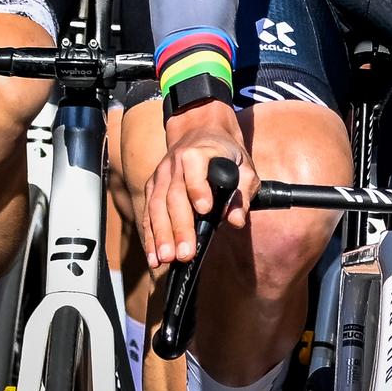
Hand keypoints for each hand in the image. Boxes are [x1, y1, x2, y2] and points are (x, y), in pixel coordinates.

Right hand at [143, 101, 251, 268]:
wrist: (200, 131)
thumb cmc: (225, 152)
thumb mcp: (244, 166)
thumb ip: (242, 192)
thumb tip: (236, 220)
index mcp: (198, 152)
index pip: (194, 169)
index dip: (198, 188)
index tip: (205, 210)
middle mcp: (174, 164)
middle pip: (173, 196)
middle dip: (179, 227)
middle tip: (185, 253)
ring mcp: (160, 176)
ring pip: (156, 207)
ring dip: (161, 236)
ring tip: (167, 259)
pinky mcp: (151, 188)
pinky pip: (148, 213)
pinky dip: (150, 236)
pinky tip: (154, 257)